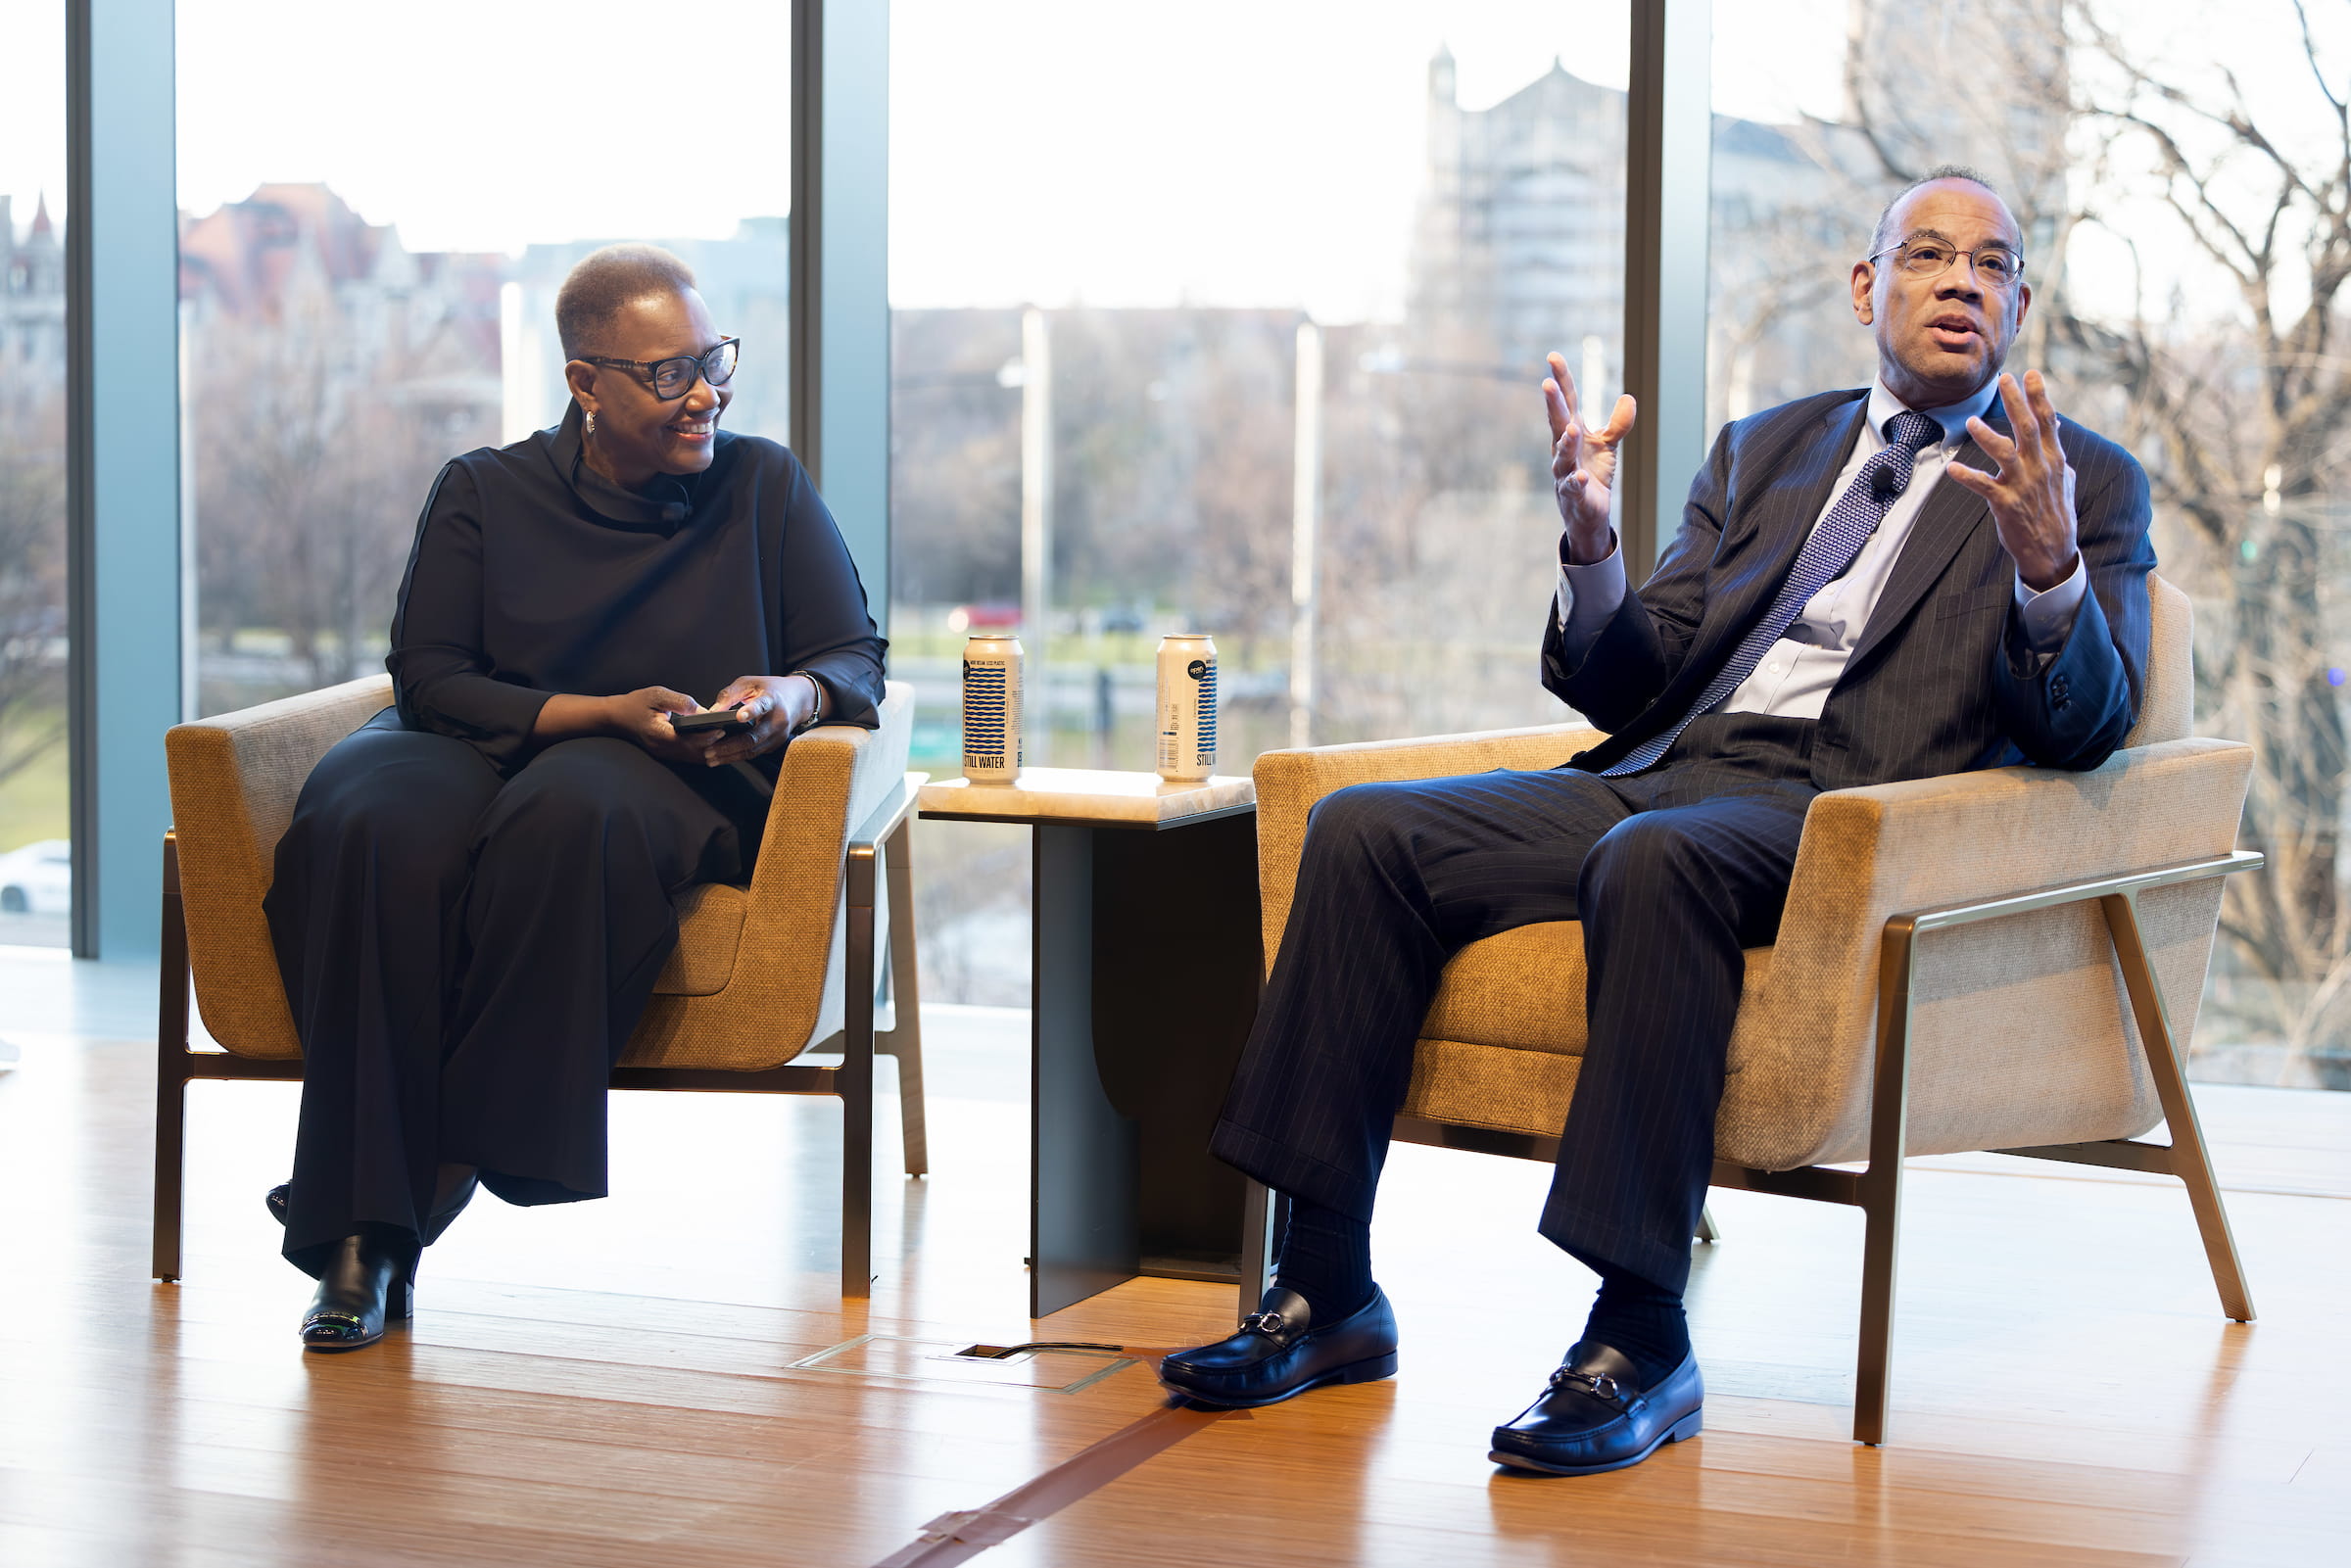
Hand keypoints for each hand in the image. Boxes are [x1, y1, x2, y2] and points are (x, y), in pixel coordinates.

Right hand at [601, 686, 720, 765]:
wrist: (616, 717)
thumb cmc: (636, 703)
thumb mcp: (657, 695)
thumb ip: (680, 702)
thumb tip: (702, 710)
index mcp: (660, 735)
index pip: (690, 741)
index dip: (708, 735)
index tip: (722, 727)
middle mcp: (663, 749)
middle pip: (695, 753)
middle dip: (714, 744)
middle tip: (730, 733)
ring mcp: (665, 754)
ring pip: (693, 758)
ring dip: (710, 749)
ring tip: (725, 738)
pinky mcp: (667, 754)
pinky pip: (688, 756)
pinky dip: (702, 750)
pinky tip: (712, 741)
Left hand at [698, 674, 818, 766]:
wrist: (798, 699)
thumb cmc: (771, 689)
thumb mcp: (750, 683)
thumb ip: (729, 695)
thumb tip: (712, 712)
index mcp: (772, 700)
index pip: (762, 706)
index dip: (751, 711)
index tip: (739, 717)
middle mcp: (778, 720)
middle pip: (753, 738)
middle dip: (729, 746)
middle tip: (709, 750)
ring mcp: (778, 736)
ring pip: (752, 751)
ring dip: (730, 756)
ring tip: (711, 758)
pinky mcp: (775, 745)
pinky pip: (754, 753)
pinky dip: (737, 756)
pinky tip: (722, 757)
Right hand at [1544, 350, 1637, 564]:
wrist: (1587, 512)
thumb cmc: (1592, 473)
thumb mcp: (1607, 445)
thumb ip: (1618, 423)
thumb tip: (1629, 397)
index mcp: (1571, 432)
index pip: (1566, 402)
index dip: (1561, 380)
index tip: (1553, 357)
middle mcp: (1563, 449)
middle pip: (1558, 423)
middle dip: (1553, 405)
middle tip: (1548, 384)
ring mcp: (1565, 472)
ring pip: (1562, 455)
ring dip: (1566, 442)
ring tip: (1572, 428)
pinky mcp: (1573, 494)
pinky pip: (1572, 486)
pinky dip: (1576, 481)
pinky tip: (1581, 475)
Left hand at [1949, 370, 2079, 592]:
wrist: (2053, 550)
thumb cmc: (2056, 511)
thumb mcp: (2064, 478)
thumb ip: (2055, 451)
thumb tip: (2055, 424)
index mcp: (2054, 459)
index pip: (2048, 421)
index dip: (2039, 396)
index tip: (2030, 373)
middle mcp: (2040, 468)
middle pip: (2028, 429)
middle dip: (2016, 403)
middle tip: (2004, 379)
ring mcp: (2023, 486)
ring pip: (2005, 454)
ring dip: (1987, 437)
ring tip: (1972, 422)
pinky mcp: (2006, 504)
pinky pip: (1984, 487)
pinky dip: (1967, 477)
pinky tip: (1951, 469)